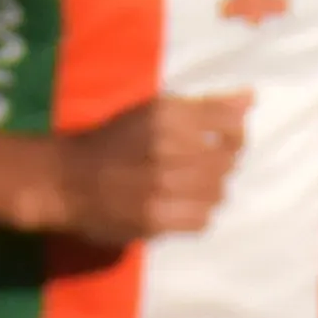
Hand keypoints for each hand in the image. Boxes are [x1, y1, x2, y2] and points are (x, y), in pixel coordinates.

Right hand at [42, 90, 242, 242]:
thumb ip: (206, 107)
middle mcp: (167, 147)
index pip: (230, 124)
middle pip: (226, 162)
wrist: (66, 178)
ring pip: (218, 192)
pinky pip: (202, 219)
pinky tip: (178, 207)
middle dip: (218, 166)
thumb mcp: (154, 112)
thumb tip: (252, 98)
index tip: (221, 141)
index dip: (235, 135)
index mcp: (166, 114)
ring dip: (208, 192)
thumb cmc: (112, 141)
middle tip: (195, 168)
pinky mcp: (156, 218)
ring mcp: (161, 185)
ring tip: (186, 188)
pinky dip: (196, 214)